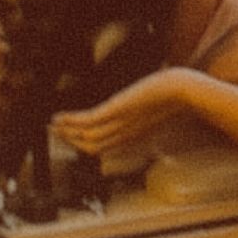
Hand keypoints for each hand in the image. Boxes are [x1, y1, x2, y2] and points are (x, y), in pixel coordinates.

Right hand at [57, 67, 205, 167]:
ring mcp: (121, 124)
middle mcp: (125, 134)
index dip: (87, 144)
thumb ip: (148, 105)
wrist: (185, 90)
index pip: (105, 146)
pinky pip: (88, 121)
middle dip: (72, 141)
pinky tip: (59, 117)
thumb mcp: (159, 102)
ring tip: (52, 125)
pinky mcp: (116, 111)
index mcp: (135, 134)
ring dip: (66, 132)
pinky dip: (71, 121)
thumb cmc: (176, 92)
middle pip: (93, 147)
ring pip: (86, 138)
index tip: (73, 137)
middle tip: (55, 132)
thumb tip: (145, 97)